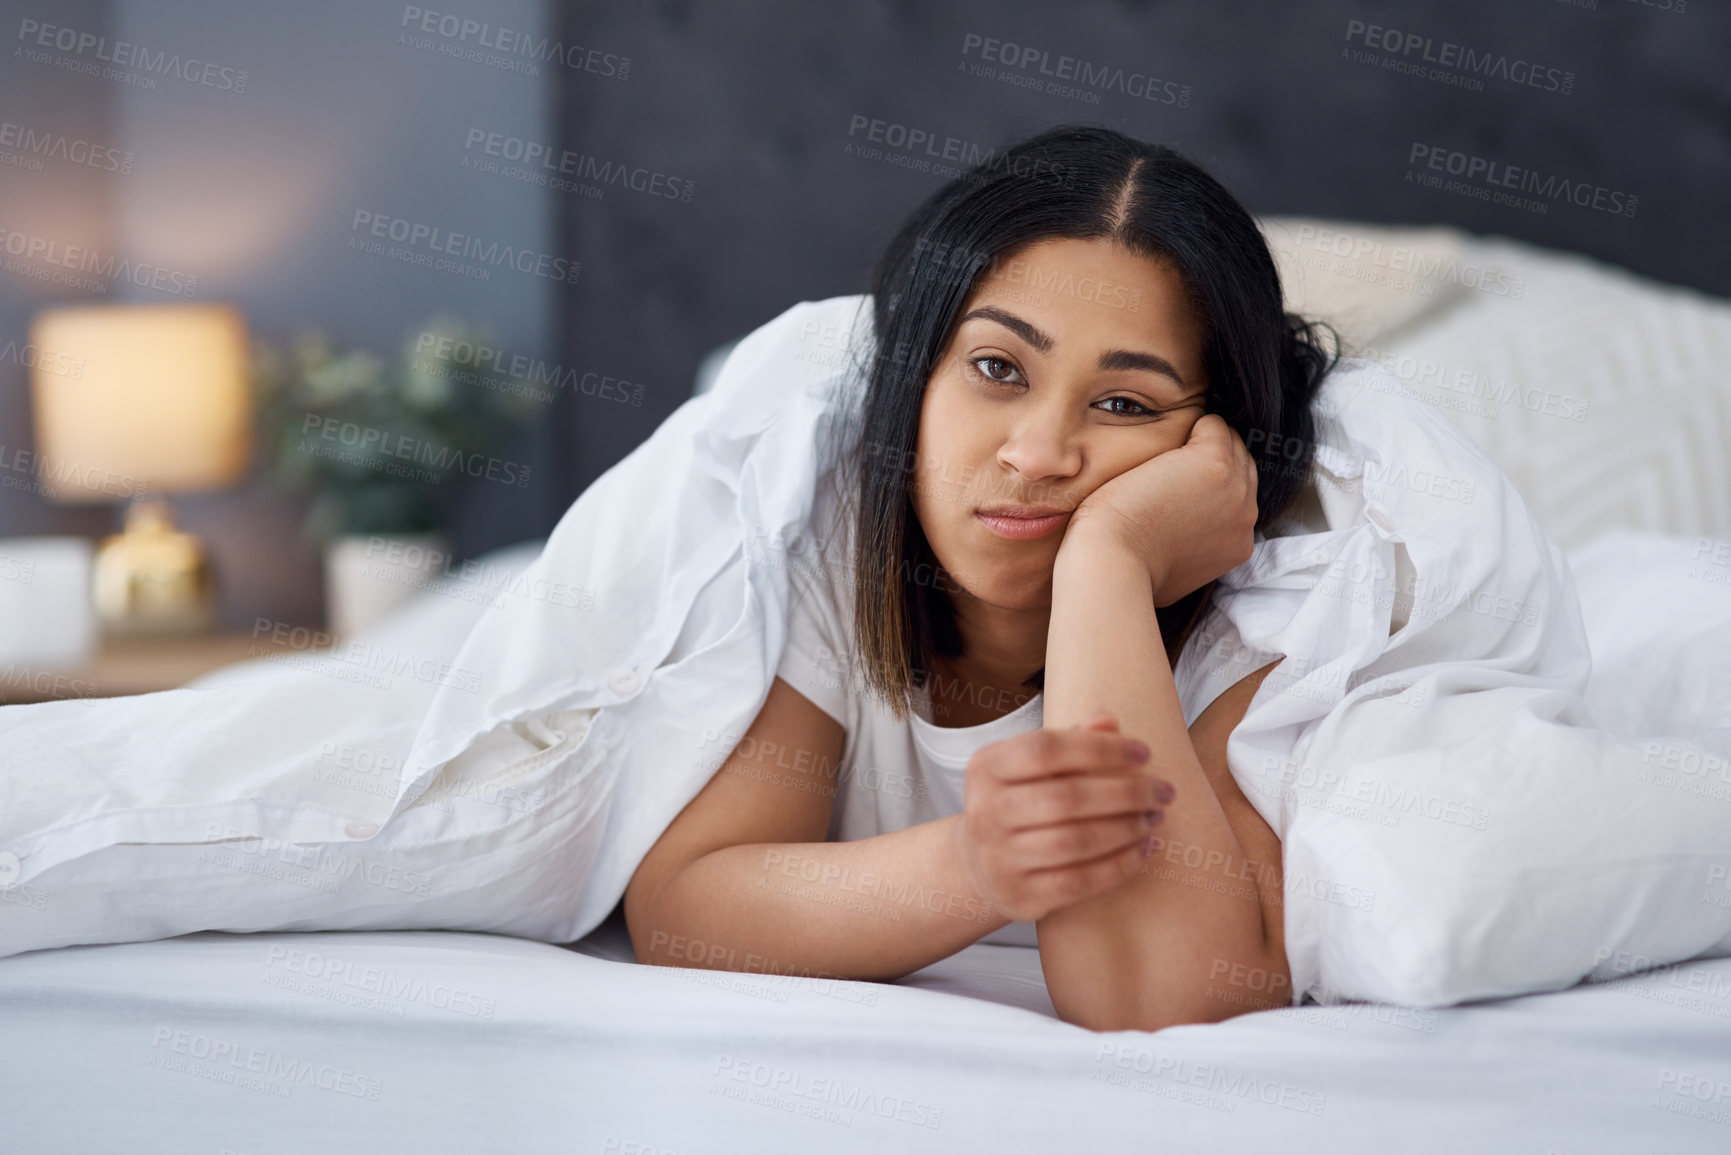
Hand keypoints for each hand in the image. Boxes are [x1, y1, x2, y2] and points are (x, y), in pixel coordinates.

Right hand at [955, 712, 1176, 922]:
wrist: (981, 866)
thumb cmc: (1019, 803)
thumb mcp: (1032, 766)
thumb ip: (1070, 741)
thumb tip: (1109, 722)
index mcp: (987, 767)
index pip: (1047, 749)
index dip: (1100, 748)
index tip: (1143, 752)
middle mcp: (986, 812)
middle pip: (1067, 798)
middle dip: (1126, 793)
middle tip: (1162, 791)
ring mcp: (999, 858)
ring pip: (1076, 842)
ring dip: (1126, 829)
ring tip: (1154, 818)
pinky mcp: (1020, 895)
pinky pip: (1080, 882)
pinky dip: (1119, 865)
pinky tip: (1142, 850)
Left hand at [1063, 414, 1257, 606]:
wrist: (1113, 560)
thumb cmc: (1128, 566)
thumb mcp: (1175, 567)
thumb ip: (1193, 547)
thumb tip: (1180, 531)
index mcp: (1239, 543)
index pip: (1238, 496)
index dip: (1208, 483)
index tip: (1177, 481)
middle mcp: (1246, 515)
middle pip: (1240, 465)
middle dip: (1210, 456)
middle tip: (1170, 459)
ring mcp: (1235, 487)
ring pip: (1230, 441)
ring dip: (1199, 439)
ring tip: (1163, 452)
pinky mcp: (1216, 461)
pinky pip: (1212, 425)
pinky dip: (1188, 426)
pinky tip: (1160, 441)